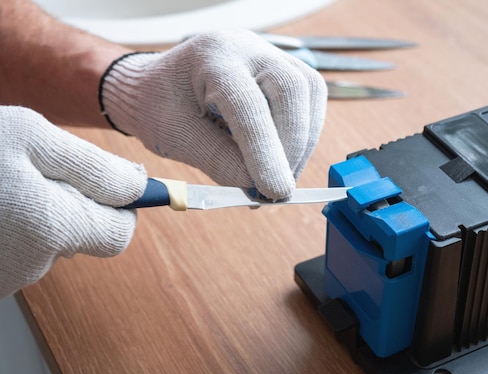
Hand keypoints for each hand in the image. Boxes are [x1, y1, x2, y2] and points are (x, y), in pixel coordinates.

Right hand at [0, 106, 146, 297]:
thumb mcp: (29, 137)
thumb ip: (93, 169)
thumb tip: (138, 190)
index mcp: (48, 230)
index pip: (118, 235)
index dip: (120, 207)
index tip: (112, 185)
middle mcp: (26, 265)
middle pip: (78, 236)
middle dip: (69, 204)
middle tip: (30, 170)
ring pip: (43, 240)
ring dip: (32, 210)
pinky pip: (12, 247)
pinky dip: (6, 224)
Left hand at [99, 29, 326, 200]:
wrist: (158, 86)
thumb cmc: (160, 107)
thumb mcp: (176, 137)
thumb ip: (218, 161)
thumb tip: (260, 188)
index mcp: (210, 56)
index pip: (248, 103)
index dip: (265, 150)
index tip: (273, 191)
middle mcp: (245, 46)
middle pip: (290, 90)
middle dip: (291, 146)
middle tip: (276, 189)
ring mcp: (268, 53)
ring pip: (309, 93)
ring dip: (302, 143)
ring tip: (278, 176)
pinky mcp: (284, 67)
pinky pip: (309, 99)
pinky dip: (303, 134)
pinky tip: (283, 158)